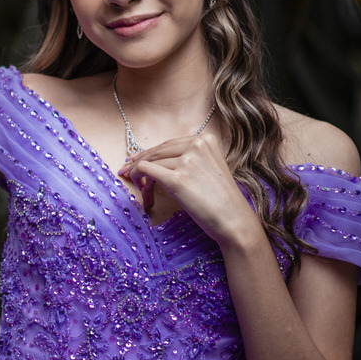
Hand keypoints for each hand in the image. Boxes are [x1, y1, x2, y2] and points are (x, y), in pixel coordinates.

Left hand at [117, 134, 262, 248]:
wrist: (234, 220)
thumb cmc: (220, 200)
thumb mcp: (209, 168)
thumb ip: (189, 158)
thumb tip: (154, 158)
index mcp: (205, 139)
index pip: (169, 144)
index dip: (150, 153)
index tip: (135, 160)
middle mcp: (197, 144)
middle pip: (157, 150)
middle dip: (139, 161)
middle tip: (126, 170)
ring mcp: (188, 161)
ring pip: (149, 160)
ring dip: (140, 174)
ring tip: (142, 188)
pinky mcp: (177, 178)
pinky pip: (146, 170)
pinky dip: (138, 178)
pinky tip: (142, 189)